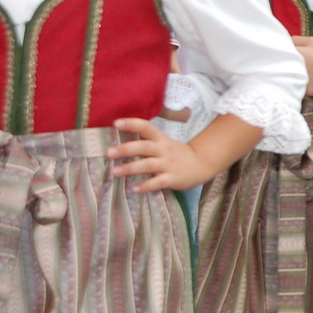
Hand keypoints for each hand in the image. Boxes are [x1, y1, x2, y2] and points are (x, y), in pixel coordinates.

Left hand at [107, 118, 221, 191]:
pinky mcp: (172, 179)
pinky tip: (135, 189)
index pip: (146, 127)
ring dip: (131, 168)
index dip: (131, 124)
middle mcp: (164, 150)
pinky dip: (146, 186)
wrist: (202, 164)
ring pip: (148, 165)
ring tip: (115, 171)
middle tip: (109, 152)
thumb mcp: (164, 143)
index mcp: (161, 139)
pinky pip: (158, 182)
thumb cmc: (177, 154)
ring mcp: (168, 165)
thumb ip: (147, 141)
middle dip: (126, 149)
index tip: (115, 123)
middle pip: (144, 147)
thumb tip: (120, 138)